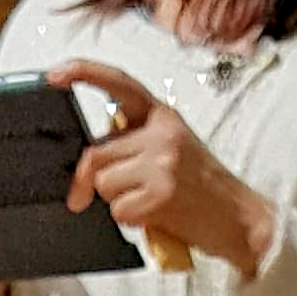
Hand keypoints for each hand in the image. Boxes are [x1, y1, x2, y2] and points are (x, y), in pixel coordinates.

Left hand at [50, 66, 275, 276]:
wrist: (242, 220)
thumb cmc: (205, 190)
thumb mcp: (174, 150)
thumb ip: (136, 143)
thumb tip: (91, 162)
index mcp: (163, 115)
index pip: (118, 84)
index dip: (84, 73)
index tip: (54, 75)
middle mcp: (162, 132)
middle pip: (96, 152)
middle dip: (88, 181)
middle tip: (87, 199)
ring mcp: (162, 162)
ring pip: (103, 183)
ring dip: (116, 202)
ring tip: (146, 205)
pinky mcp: (162, 193)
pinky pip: (119, 210)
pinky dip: (131, 222)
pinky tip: (155, 218)